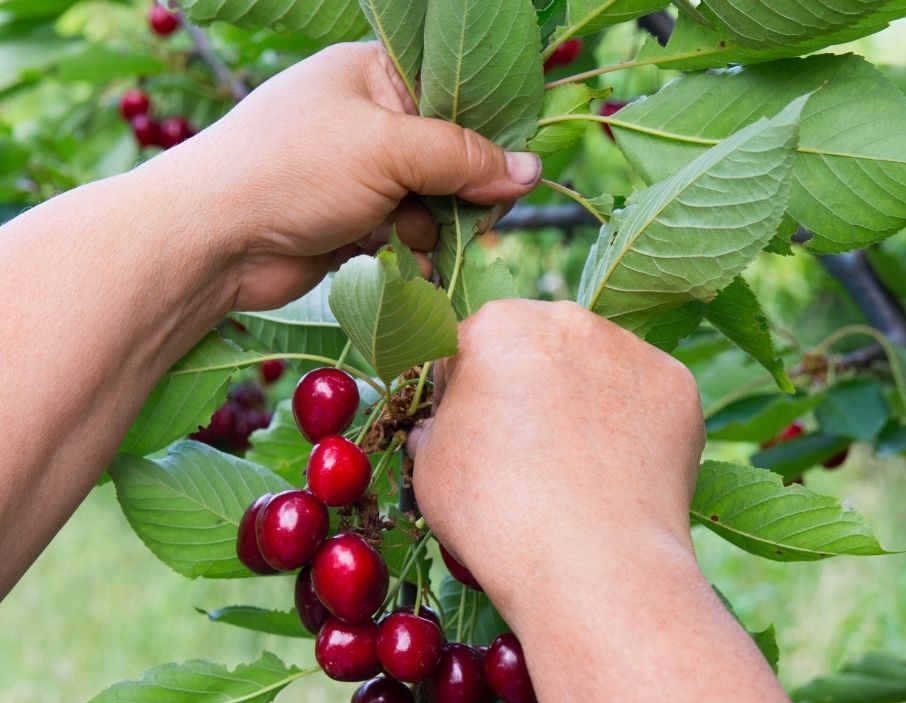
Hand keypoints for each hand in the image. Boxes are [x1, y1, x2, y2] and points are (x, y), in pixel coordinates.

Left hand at [157, 42, 541, 311]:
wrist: (213, 239)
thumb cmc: (294, 169)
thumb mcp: (389, 148)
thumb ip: (463, 157)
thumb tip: (531, 171)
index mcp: (373, 75)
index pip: (455, 93)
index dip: (490, 129)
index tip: (518, 167)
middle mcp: (367, 121)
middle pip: (448, 155)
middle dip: (462, 191)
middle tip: (477, 217)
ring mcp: (357, 175)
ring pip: (429, 203)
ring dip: (431, 229)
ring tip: (409, 238)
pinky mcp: (349, 224)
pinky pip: (403, 238)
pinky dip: (407, 254)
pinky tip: (401, 264)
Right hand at [408, 299, 704, 614]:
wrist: (593, 567)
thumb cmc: (496, 515)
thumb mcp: (428, 469)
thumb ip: (434, 429)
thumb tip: (443, 428)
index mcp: (497, 325)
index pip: (467, 349)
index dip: (459, 395)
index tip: (467, 436)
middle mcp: (568, 320)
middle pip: (535, 349)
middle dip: (525, 388)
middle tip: (524, 454)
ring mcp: (631, 349)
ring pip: (593, 368)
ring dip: (579, 401)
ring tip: (575, 470)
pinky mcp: (677, 386)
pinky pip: (641, 399)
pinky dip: (629, 427)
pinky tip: (615, 474)